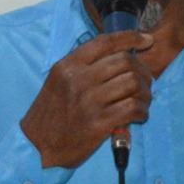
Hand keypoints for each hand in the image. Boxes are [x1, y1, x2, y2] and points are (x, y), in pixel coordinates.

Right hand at [18, 31, 154, 168]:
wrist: (37, 146)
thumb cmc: (51, 113)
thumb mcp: (59, 81)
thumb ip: (84, 67)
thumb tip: (120, 56)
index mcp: (68, 65)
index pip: (106, 42)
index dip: (131, 37)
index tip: (146, 40)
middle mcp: (79, 79)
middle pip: (125, 61)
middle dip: (142, 70)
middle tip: (146, 82)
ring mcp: (89, 101)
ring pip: (133, 82)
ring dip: (145, 92)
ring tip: (143, 100)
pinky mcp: (98, 123)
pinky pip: (133, 108)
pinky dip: (142, 111)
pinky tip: (139, 116)